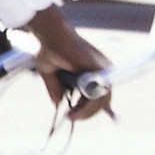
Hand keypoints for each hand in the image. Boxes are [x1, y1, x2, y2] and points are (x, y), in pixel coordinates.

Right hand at [26, 6, 111, 120]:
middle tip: (70, 118)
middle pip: (103, 100)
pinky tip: (76, 113)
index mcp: (92, 70)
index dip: (86, 108)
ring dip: (87, 113)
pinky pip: (99, 96)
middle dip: (86, 113)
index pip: (97, 95)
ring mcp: (103, 70)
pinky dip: (88, 108)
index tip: (73, 115)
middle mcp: (102, 70)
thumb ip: (55, 89)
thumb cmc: (50, 48)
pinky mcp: (100, 71)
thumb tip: (57, 104)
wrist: (52, 36)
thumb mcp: (50, 73)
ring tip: (71, 118)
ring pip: (103, 101)